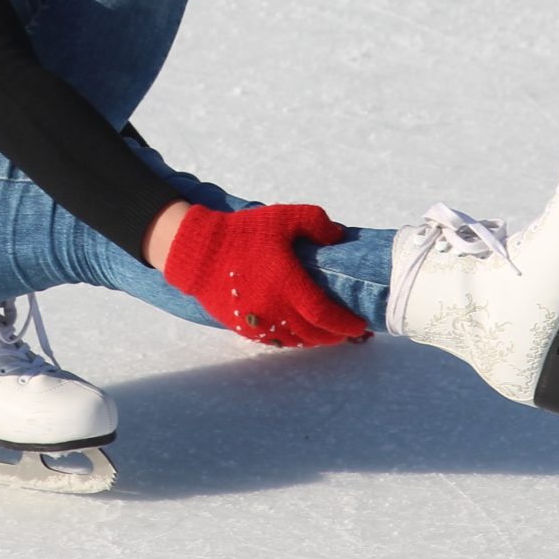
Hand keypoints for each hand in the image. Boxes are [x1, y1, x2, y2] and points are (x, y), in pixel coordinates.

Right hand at [163, 204, 369, 347]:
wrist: (199, 253)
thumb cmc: (243, 233)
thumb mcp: (282, 217)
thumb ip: (314, 221)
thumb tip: (338, 236)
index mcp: (288, 284)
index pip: (325, 315)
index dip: (345, 324)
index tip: (359, 324)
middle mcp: (275, 309)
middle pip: (314, 334)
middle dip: (335, 335)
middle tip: (348, 330)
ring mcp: (259, 321)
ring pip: (296, 340)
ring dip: (316, 340)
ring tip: (327, 332)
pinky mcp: (245, 326)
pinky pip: (276, 339)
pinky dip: (294, 339)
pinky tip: (299, 331)